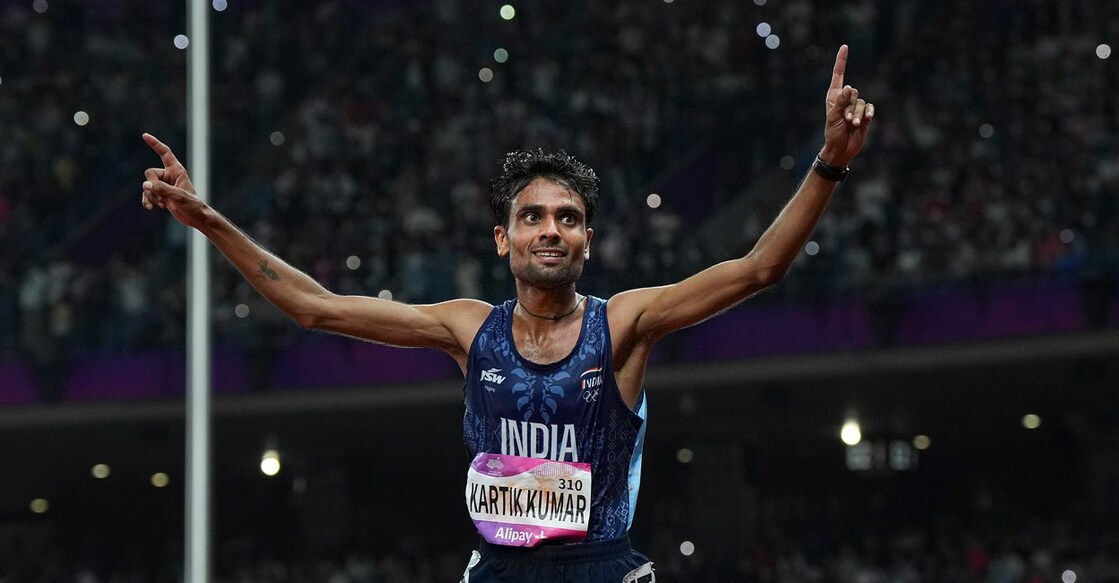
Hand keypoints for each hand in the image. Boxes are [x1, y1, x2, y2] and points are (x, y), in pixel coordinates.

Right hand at [140, 133, 206, 228]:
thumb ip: (162, 190)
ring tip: (162, 205)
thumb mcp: (178, 197)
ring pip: (147, 185)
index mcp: (177, 170)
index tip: (145, 135)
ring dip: (151, 196)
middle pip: (150, 173)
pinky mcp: (160, 194)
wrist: (195, 218)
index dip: (155, 144)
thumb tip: (146, 185)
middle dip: (152, 186)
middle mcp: (169, 175)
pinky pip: (146, 193)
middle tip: (162, 198)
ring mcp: (164, 185)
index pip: (165, 153)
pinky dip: (147, 200)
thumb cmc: (192, 205)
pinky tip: (152, 208)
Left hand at [821, 45, 874, 166]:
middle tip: (845, 120)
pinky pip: (870, 108)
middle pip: (853, 92)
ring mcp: (855, 107)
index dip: (841, 61)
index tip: (845, 47)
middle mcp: (845, 99)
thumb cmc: (832, 134)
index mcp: (834, 97)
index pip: (838, 75)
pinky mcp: (865, 115)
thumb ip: (841, 102)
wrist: (841, 149)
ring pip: (862, 102)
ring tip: (852, 125)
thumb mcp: (833, 118)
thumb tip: (848, 86)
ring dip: (857, 115)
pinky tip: (865, 121)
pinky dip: (868, 114)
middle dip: (850, 107)